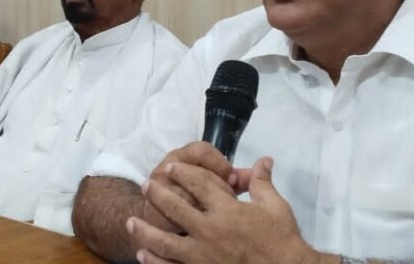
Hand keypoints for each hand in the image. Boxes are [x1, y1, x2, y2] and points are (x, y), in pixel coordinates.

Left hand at [128, 156, 328, 263]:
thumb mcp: (276, 207)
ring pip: (165, 241)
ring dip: (145, 231)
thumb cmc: (282, 241)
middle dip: (158, 194)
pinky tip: (143, 254)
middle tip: (146, 185)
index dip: (183, 173)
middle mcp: (211, 230)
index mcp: (228, 210)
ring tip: (131, 222)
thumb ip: (262, 183)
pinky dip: (155, 261)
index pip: (199, 183)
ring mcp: (203, 255)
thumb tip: (263, 161)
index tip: (171, 167)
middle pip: (175, 207)